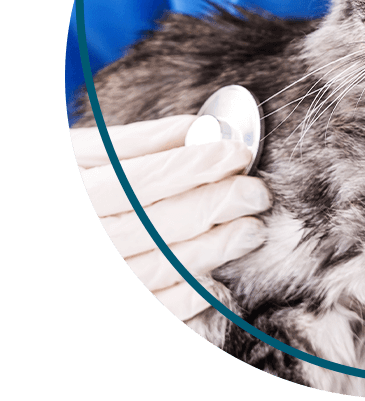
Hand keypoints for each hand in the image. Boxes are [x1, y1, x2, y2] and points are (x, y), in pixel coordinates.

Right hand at [71, 115, 270, 319]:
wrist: (32, 241)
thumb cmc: (70, 186)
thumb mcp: (82, 155)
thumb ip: (138, 143)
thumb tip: (200, 129)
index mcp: (72, 191)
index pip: (140, 178)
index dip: (195, 165)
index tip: (237, 153)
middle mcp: (81, 236)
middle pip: (156, 223)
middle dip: (215, 205)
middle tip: (256, 193)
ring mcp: (92, 278)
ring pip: (160, 267)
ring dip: (214, 249)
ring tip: (250, 230)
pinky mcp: (109, 312)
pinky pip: (153, 312)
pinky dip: (188, 299)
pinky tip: (218, 283)